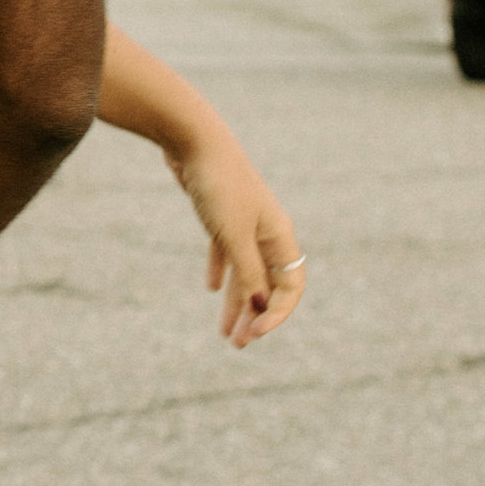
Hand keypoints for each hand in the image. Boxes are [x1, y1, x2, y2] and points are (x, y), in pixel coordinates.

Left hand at [169, 136, 307, 347]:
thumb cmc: (218, 185)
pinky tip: (212, 289)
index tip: (255, 334)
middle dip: (255, 316)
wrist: (193, 140)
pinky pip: (226, 251)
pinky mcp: (220, 215)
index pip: (291, 286)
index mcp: (279, 236)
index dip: (277, 314)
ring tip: (225, 333)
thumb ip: (248, 270)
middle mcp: (267, 232)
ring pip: (245, 272)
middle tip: (239, 345)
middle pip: (267, 284)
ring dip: (238, 302)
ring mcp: (243, 223)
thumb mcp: (233, 234)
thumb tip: (259, 303)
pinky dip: (222, 271)